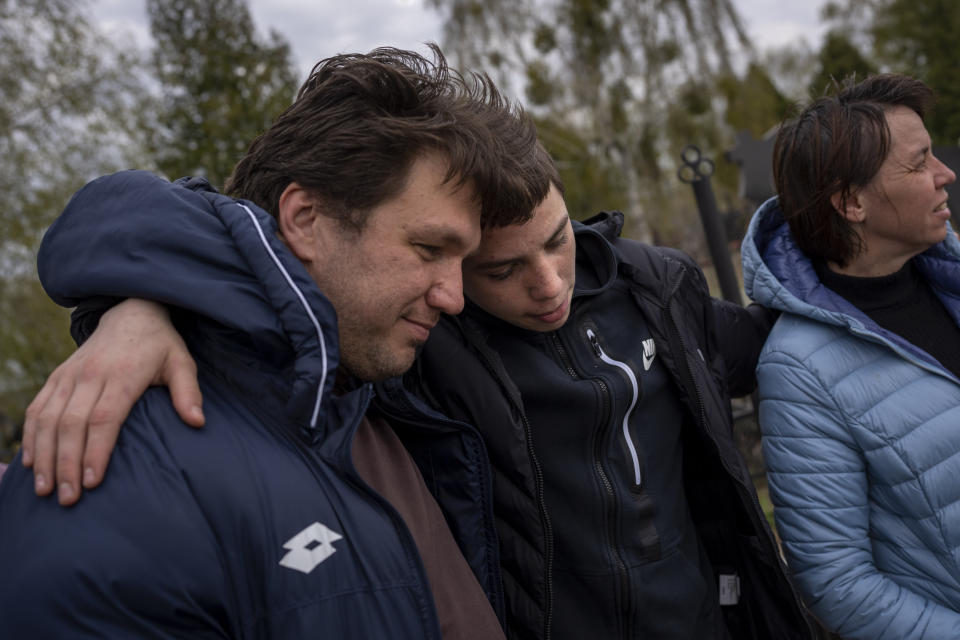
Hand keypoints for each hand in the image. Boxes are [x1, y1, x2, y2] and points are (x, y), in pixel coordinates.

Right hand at [21, 299, 203, 505]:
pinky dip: (31, 436)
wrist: (131, 311)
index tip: (92, 482)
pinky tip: (30, 462)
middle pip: (72, 424)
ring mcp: (70, 375)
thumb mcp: (181, 361)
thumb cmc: (160, 344)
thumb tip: (198, 422)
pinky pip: (38, 408)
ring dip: (44, 456)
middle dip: (66, 463)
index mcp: (123, 374)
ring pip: (49, 419)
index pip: (105, 418)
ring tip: (44, 489)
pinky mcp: (58, 376)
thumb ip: (188, 391)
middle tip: (68, 498)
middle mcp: (91, 375)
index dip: (96, 451)